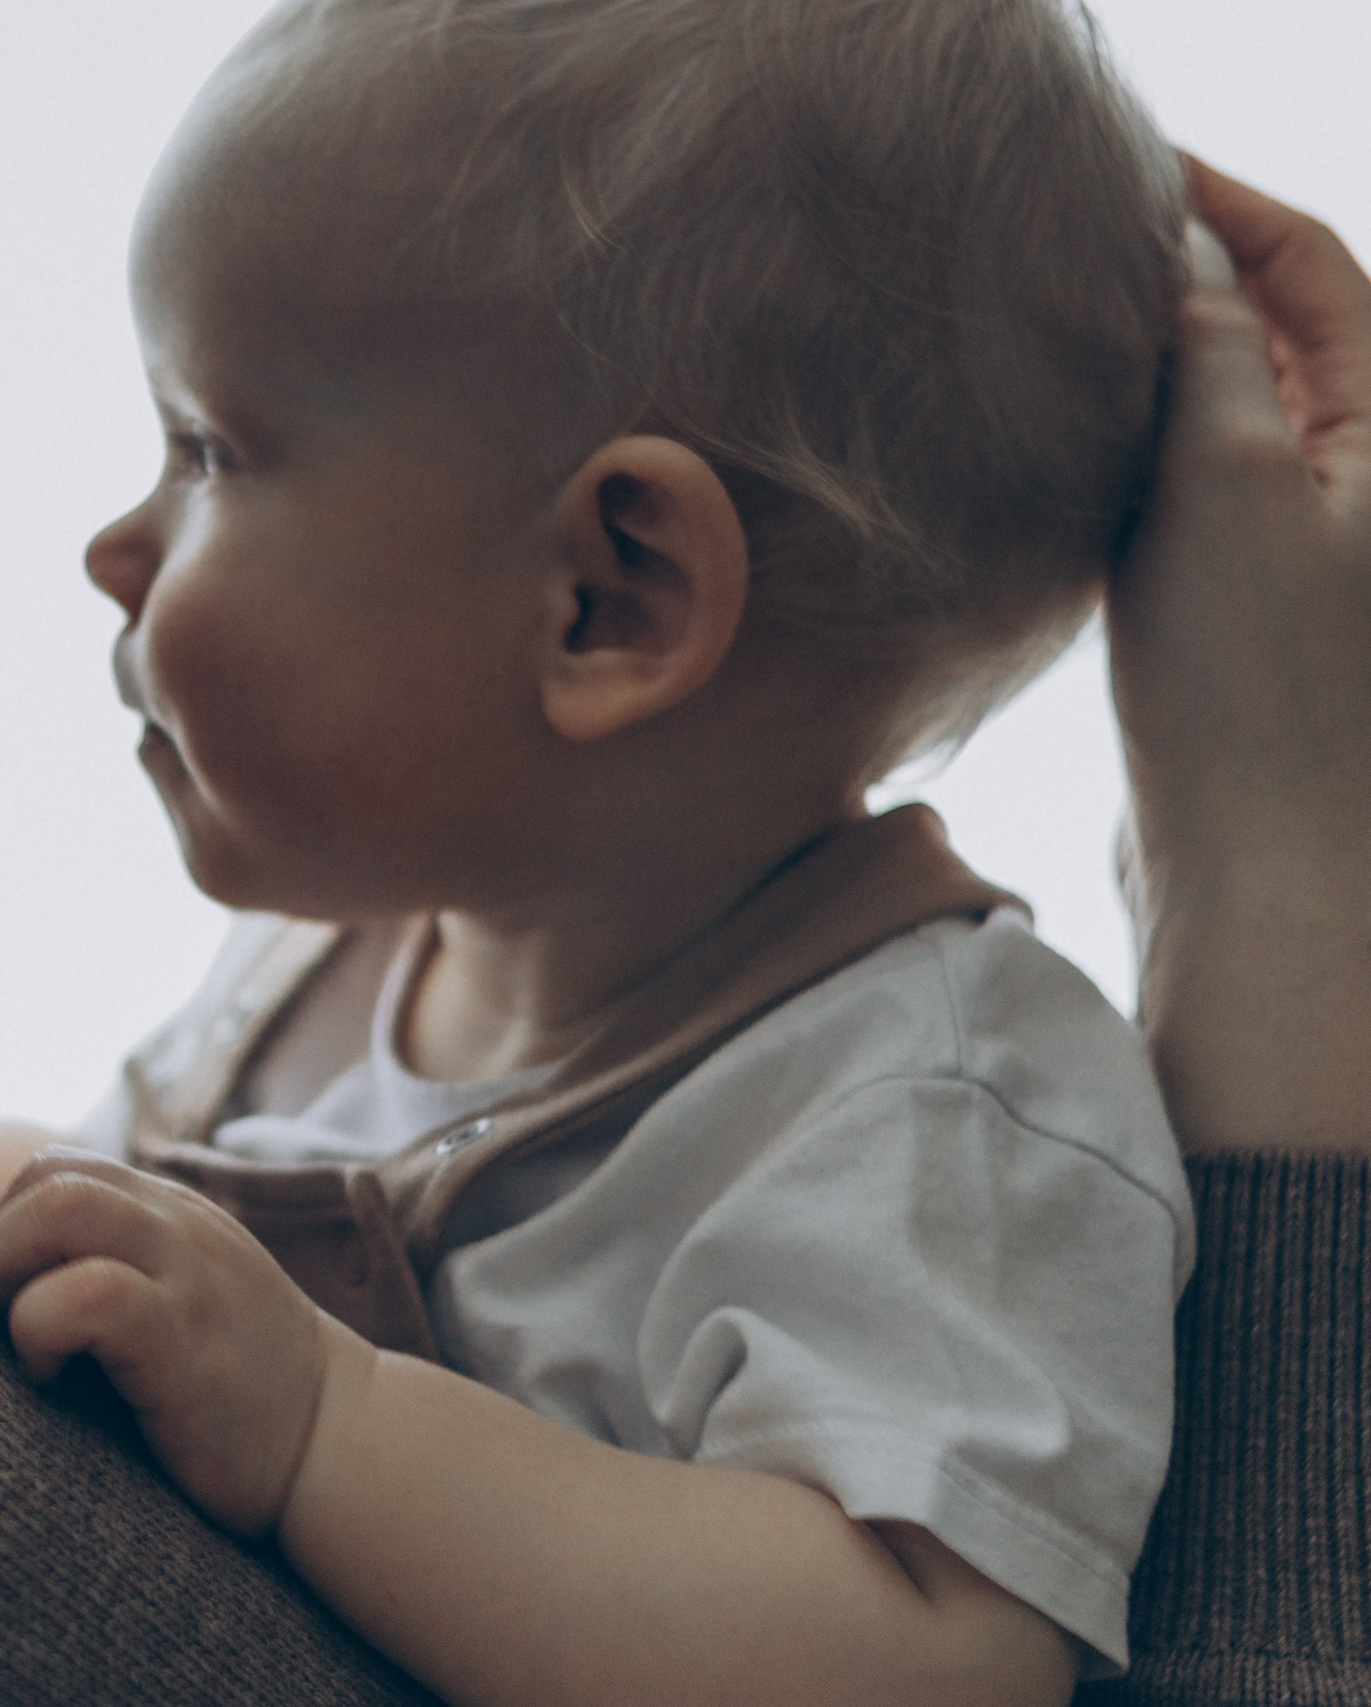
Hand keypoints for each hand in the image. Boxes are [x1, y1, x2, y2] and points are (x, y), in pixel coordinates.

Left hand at [0, 1149, 344, 1538]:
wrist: (339, 1445)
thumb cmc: (239, 1391)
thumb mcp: (184, 1295)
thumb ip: (121, 1265)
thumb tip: (9, 1281)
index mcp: (168, 1214)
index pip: (54, 1169)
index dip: (10, 1228)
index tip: (20, 1303)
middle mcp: (176, 1226)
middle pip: (47, 1175)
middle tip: (12, 1323)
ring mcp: (183, 1274)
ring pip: (60, 1207)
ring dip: (10, 1276)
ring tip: (30, 1343)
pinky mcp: (181, 1335)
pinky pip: (88, 1293)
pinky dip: (40, 1329)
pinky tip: (54, 1377)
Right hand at [1109, 158, 1370, 1151]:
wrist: (1267, 877)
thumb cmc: (1261, 694)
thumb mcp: (1227, 488)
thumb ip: (1207, 354)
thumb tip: (1182, 251)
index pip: (1312, 265)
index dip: (1222, 199)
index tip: (1125, 161)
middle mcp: (1362, 475)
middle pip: (1280, 325)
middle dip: (1187, 270)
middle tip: (1070, 238)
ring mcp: (1306, 541)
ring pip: (1233, 407)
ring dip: (1158, 361)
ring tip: (1060, 328)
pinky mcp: (1250, 605)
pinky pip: (1199, 487)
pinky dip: (1142, 446)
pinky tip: (1073, 448)